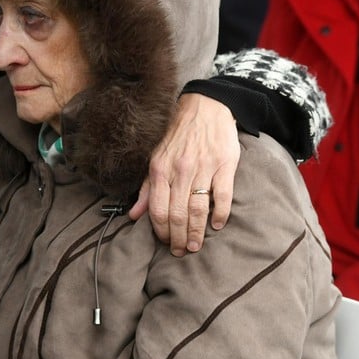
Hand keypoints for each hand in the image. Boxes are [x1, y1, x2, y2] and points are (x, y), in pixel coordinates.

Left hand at [130, 93, 238, 255]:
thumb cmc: (178, 135)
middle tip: (182, 251)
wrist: (206, 106)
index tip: (166, 244)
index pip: (157, 209)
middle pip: (176, 214)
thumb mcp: (156, 157)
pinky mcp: (224, 164)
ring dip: (196, 232)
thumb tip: (134, 215)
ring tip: (196, 245)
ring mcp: (203, 167)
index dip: (161, 232)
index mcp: (160, 169)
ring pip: (197, 209)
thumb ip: (147, 188)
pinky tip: (217, 225)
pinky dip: (220, 214)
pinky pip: (222, 195)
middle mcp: (179, 170)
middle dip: (178, 238)